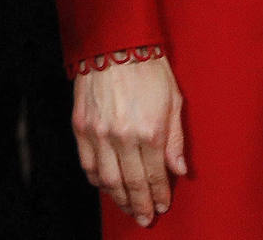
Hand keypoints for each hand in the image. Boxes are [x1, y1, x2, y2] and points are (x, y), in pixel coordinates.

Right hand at [73, 55, 185, 225]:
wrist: (117, 44)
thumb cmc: (150, 68)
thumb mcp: (174, 99)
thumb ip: (175, 137)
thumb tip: (180, 169)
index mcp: (150, 131)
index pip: (155, 175)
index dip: (159, 194)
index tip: (162, 206)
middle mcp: (123, 138)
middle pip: (131, 184)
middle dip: (140, 204)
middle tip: (144, 218)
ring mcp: (99, 135)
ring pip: (108, 181)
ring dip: (118, 199)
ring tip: (127, 208)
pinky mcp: (82, 128)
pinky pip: (88, 165)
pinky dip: (97, 181)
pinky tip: (106, 187)